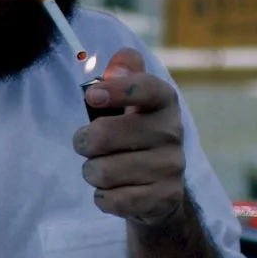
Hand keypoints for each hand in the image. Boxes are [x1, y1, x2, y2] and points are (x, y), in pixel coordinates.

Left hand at [74, 46, 193, 230]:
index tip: (91, 95)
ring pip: (103, 171)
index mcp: (164, 101)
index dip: (117, 89)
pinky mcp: (165, 197)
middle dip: (83, 142)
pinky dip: (103, 197)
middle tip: (85, 144)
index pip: (146, 88)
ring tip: (103, 169)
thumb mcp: (130, 103)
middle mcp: (173, 132)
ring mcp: (172, 167)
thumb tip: (120, 58)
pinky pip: (112, 199)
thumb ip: (123, 75)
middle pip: (105, 134)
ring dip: (92, 172)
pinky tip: (113, 191)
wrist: (159, 190)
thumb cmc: (135, 136)